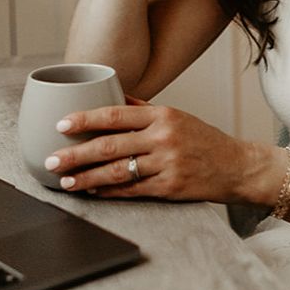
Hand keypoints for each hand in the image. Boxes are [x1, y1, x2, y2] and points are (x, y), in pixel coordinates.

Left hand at [43, 96, 249, 200]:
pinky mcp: (171, 187)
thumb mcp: (177, 116)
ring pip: (118, 171)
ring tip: (66, 181)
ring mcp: (167, 164)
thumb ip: (143, 109)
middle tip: (52, 161)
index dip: (85, 119)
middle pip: (110, 146)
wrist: (237, 166)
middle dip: (76, 154)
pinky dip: (109, 191)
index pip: (115, 114)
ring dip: (87, 177)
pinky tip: (92, 190)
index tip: (61, 124)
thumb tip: (112, 98)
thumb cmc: (204, 140)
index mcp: (162, 115)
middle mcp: (163, 137)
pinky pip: (132, 190)